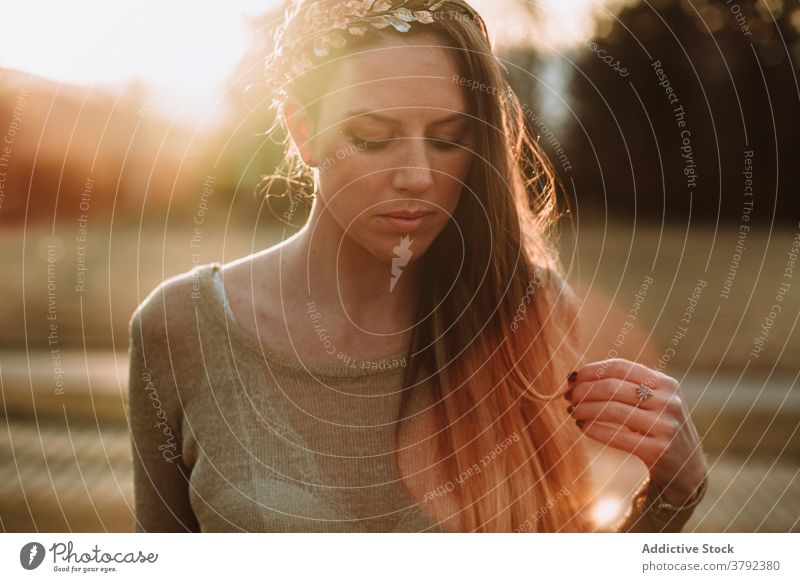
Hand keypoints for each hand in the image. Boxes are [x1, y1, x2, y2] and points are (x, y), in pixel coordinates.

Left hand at [565, 358, 707, 504]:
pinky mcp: (658, 450)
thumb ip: (625, 386)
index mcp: (666, 383)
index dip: (592, 370)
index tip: (572, 378)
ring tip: (572, 412)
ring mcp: (665, 426)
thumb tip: (578, 377)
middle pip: (613, 387)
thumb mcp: (653, 401)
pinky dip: (594, 429)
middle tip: (568, 397)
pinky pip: (617, 436)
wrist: (687, 468)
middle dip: (584, 390)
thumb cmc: (658, 427)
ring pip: (612, 410)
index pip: (621, 367)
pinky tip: (582, 427)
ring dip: (585, 409)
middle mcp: (668, 402)